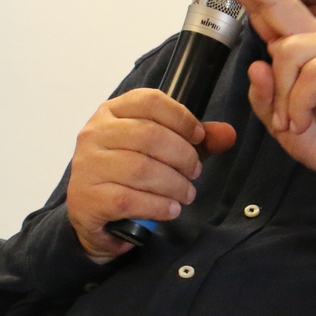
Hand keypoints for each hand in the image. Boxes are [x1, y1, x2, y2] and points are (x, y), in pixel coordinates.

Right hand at [66, 88, 237, 262]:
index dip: (182, 118)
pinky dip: (158, 206)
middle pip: (149, 135)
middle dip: (183, 156)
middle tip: (195, 172)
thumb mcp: (157, 151)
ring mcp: (88, 165)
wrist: (91, 214)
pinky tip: (170, 210)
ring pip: (141, 169)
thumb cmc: (124, 176)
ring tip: (186, 194)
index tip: (199, 137)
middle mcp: (94, 134)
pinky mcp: (88, 198)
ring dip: (174, 185)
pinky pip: (130, 199)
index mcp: (111, 112)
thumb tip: (228, 134)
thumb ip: (192, 141)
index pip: (150, 101)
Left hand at [220, 0, 315, 185]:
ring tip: (291, 122)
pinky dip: (298, 103)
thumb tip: (256, 64)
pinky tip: (304, 121)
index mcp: (301, 52)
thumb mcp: (282, 122)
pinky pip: (310, 75)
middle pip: (282, 4)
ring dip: (281, 93)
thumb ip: (264, 97)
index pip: (271, 11)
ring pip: (287, 52)